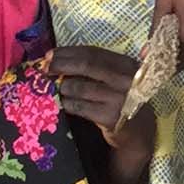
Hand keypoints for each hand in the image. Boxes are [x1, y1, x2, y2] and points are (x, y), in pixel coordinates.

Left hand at [52, 46, 156, 164]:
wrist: (138, 132)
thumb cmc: (122, 100)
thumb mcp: (117, 79)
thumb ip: (97, 68)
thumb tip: (59, 59)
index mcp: (127, 64)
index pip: (93, 52)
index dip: (69, 52)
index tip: (50, 54)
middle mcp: (125, 79)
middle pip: (87, 65)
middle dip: (62, 64)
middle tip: (45, 67)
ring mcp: (119, 99)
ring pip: (80, 87)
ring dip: (63, 86)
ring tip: (57, 88)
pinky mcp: (110, 117)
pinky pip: (80, 107)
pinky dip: (68, 103)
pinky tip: (64, 103)